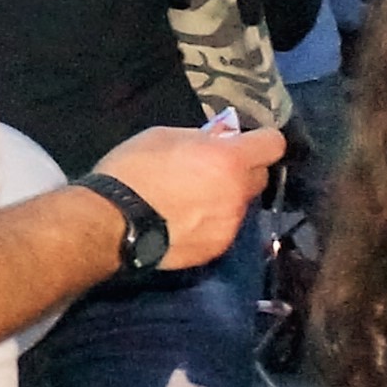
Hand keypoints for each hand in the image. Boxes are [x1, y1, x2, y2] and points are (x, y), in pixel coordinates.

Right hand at [92, 122, 284, 269]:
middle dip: (242, 172)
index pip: (273, 144)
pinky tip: (180, 224)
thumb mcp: (160, 137)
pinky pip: (221, 230)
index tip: (244, 142)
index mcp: (228, 159)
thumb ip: (198, 138)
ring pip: (238, 206)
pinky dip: (208, 225)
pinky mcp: (216, 249)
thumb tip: (217, 139)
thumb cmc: (132, 171)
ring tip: (188, 203)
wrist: (112, 223)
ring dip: (223, 200)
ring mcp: (230, 224)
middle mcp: (238, 193)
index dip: (261, 140)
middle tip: (211, 172)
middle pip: (260, 177)